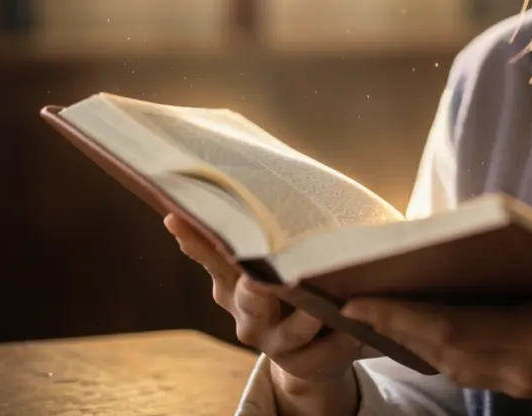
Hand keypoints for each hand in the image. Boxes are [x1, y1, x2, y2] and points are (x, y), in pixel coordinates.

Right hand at [164, 214, 365, 410]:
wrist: (314, 349)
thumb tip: (260, 168)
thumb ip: (269, 227)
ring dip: (303, 320)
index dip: (194, 239)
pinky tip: (354, 332)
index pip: (211, 255)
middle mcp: (246, 313)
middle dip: (253, 288)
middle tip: (258, 278)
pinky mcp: (304, 364)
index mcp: (234, 281)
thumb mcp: (277, 257)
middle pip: (246, 298)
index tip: (177, 218)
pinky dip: (339, 342)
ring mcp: (273, 342)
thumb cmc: (294, 286)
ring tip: (320, 310)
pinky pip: (323, 353)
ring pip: (288, 333)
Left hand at [340, 193, 531, 415]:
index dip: (406, 314)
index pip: (461, 326)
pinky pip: (468, 369)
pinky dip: (433, 349)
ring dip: (406, 337)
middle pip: (443, 348)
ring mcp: (525, 380)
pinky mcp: (528, 385)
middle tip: (343, 295)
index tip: (364, 294)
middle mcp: (527, 364)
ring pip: (450, 363)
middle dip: (391, 322)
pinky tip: (411, 327)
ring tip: (365, 306)